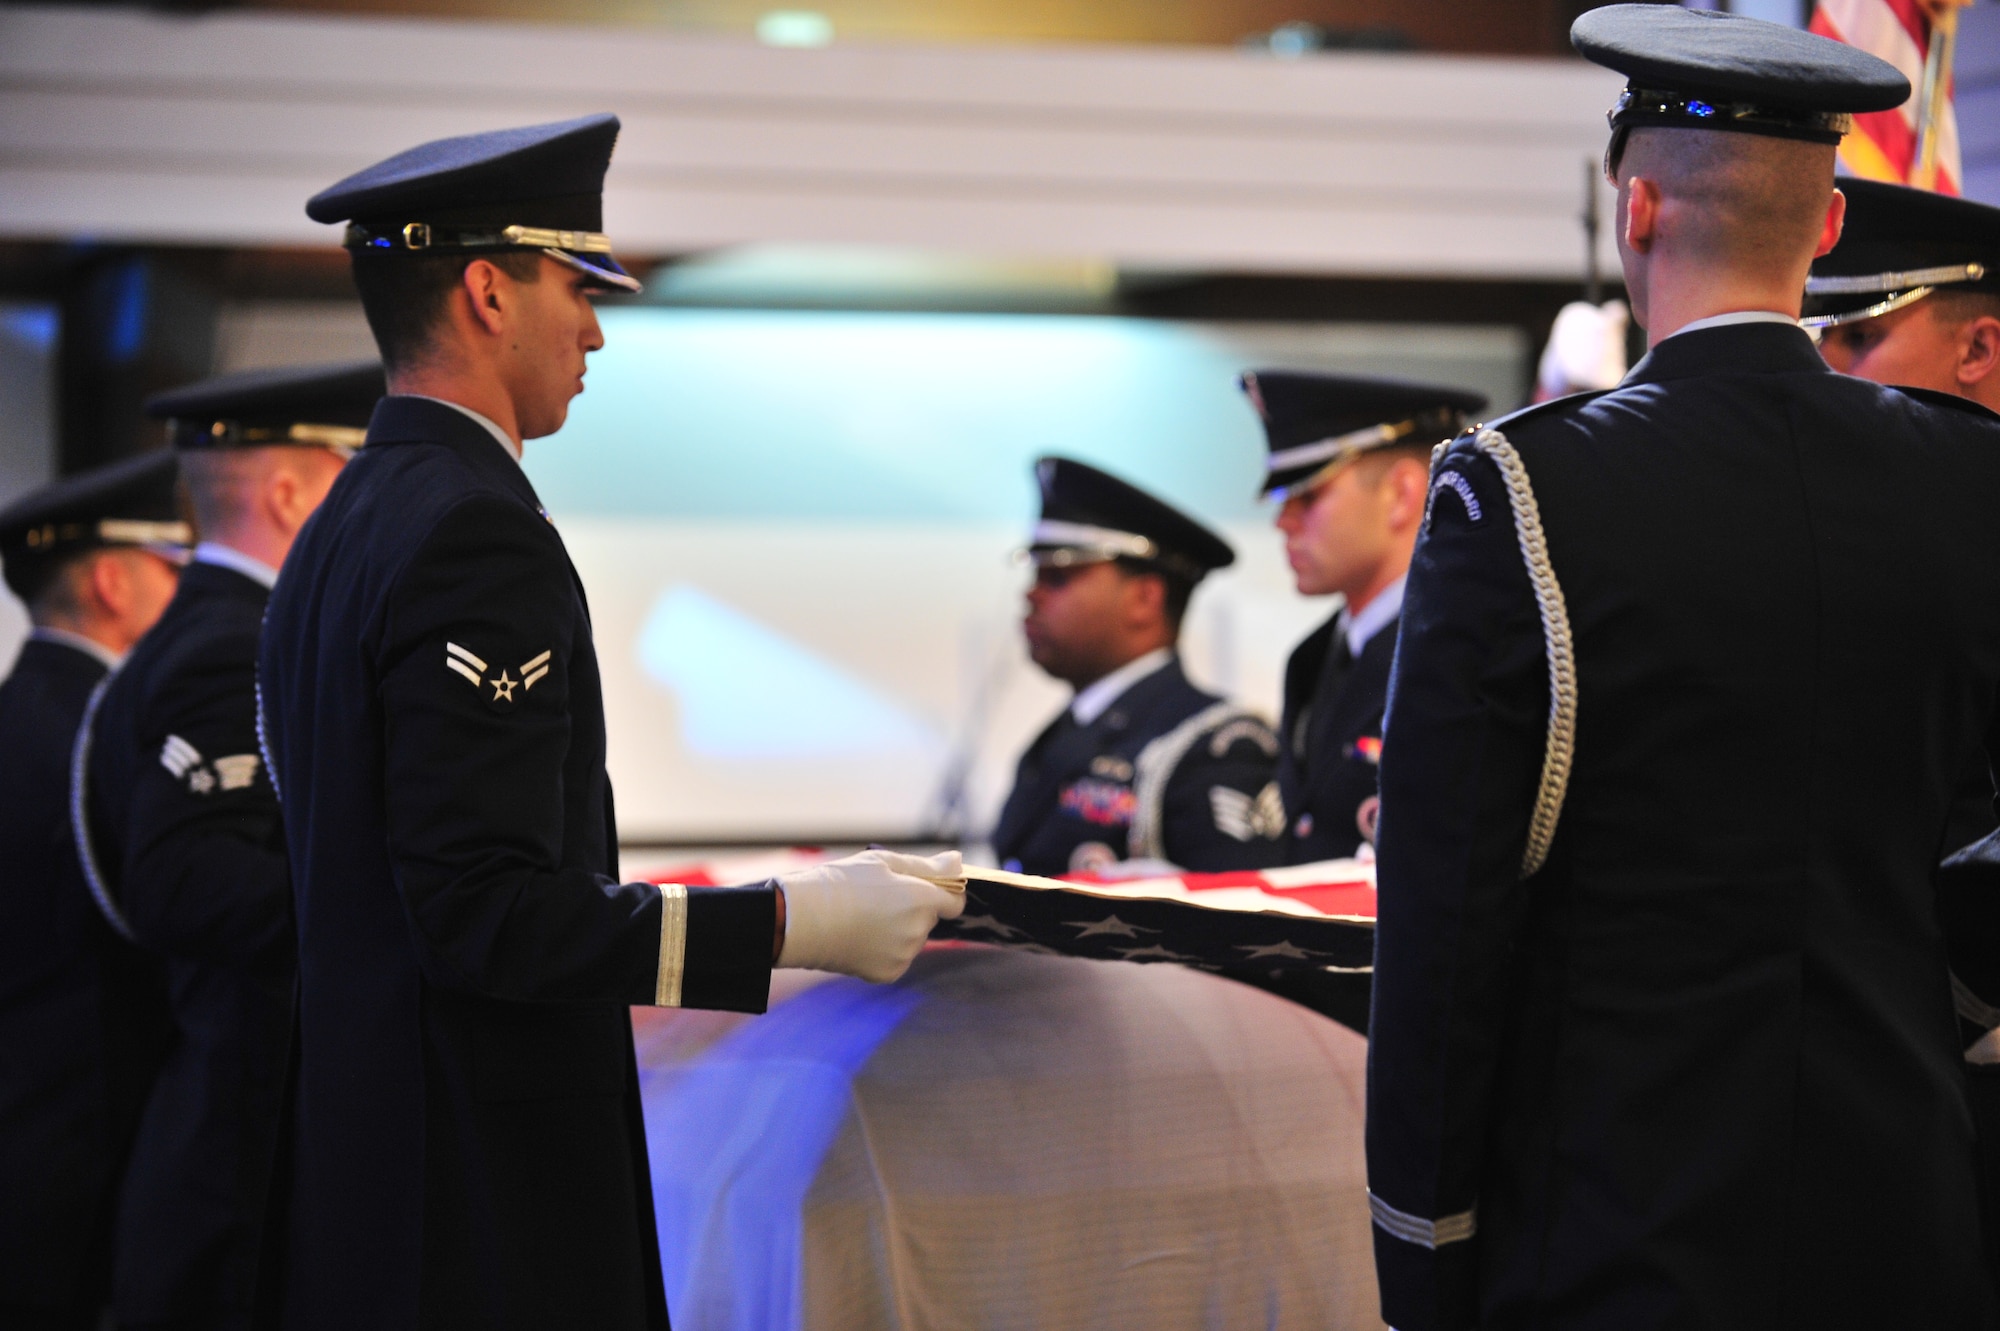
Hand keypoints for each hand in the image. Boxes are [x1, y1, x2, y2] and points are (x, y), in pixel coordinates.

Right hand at [775, 849, 965, 982]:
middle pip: (929, 919)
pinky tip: (860, 937)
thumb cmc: (840, 883)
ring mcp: (904, 955)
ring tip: (863, 918)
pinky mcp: (889, 974)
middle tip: (876, 899)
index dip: (940, 892)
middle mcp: (919, 931)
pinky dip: (885, 950)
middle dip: (912, 909)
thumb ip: (926, 866)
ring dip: (898, 930)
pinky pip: (897, 958)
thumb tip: (959, 862)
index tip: (917, 887)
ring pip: (912, 939)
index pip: (955, 901)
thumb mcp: (883, 862)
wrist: (801, 921)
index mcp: (921, 899)